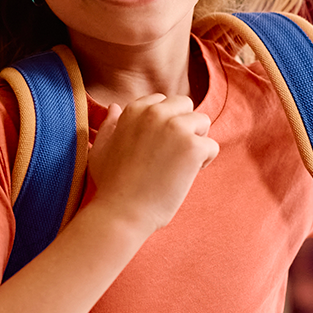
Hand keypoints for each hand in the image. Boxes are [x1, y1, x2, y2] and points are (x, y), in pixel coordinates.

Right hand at [85, 95, 217, 237]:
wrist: (122, 212)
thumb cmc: (110, 186)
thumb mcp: (100, 149)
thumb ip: (109, 125)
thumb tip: (114, 107)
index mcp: (134, 109)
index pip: (163, 100)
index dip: (165, 121)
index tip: (158, 144)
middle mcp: (155, 112)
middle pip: (185, 105)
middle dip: (185, 125)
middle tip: (173, 153)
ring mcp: (176, 128)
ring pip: (203, 122)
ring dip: (197, 141)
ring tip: (181, 165)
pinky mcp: (193, 147)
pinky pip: (212, 146)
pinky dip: (204, 162)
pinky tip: (186, 176)